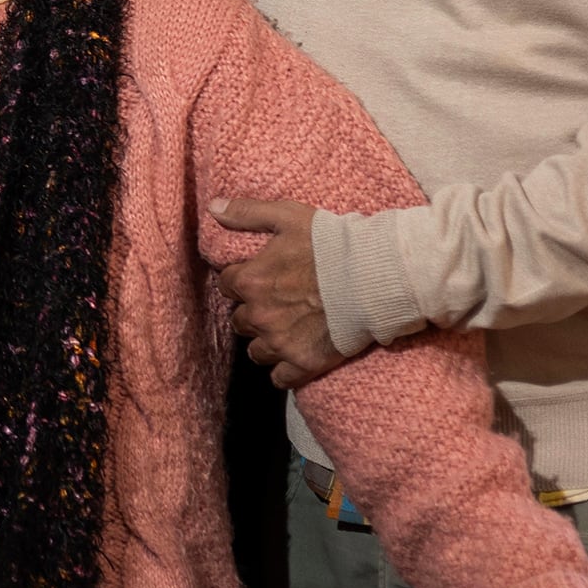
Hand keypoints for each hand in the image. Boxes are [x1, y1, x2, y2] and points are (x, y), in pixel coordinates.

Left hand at [211, 196, 343, 387]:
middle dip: (253, 313)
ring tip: (285, 332)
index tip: (258, 279)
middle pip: (240, 321)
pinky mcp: (303, 363)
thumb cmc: (332, 244)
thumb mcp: (288, 216)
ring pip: (256, 352)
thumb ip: (247, 213)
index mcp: (250, 281)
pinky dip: (284, 372)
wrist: (374, 277)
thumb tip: (214, 208)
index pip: (227, 285)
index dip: (241, 281)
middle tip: (276, 305)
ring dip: (266, 343)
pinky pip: (280, 379)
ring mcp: (280, 342)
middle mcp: (259, 315)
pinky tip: (293, 360)